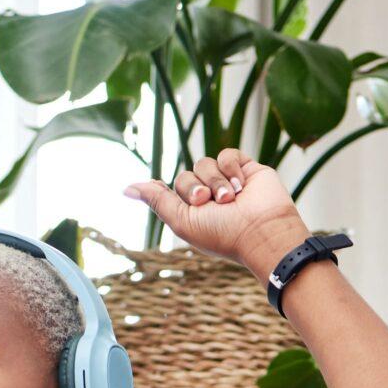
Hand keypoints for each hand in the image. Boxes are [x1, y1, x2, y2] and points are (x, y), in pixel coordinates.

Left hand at [122, 150, 310, 280]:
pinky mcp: (245, 168)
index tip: (193, 203)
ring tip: (230, 199)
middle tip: (209, 202)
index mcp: (193, 211)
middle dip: (195, 189)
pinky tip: (241, 186)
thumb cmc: (222, 233)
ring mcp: (226, 181)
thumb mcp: (182, 221)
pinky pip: (226, 154)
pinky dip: (231, 169)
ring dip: (215, 182)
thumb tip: (127, 188)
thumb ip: (157, 201)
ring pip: (204, 163)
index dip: (180, 194)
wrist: (261, 229)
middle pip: (186, 175)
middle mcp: (209, 196)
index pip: (173, 189)